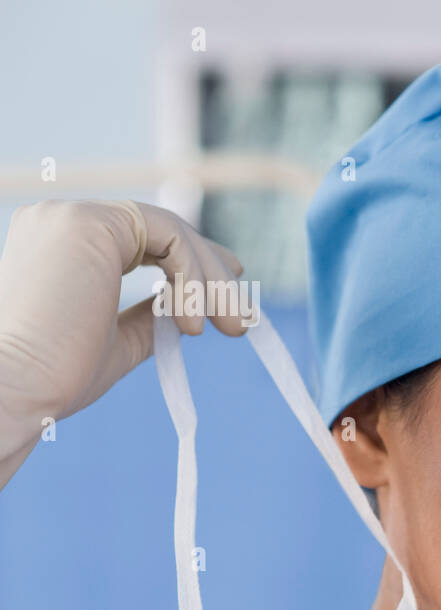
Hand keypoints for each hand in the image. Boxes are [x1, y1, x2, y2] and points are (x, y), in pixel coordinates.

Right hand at [0, 199, 244, 486]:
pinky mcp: (88, 223)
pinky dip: (194, 277)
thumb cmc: (54, 378)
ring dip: (211, 281)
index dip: (195, 264)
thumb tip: (182, 310)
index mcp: (62, 246)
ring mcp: (72, 216)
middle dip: (214, 273)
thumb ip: (146, 317)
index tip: (230, 300)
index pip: (144, 238)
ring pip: (171, 231)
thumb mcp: (114, 340)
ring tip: (229, 326)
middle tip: (244, 317)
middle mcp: (62, 221)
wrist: (15, 388)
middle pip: (162, 230)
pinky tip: (194, 322)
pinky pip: (168, 236)